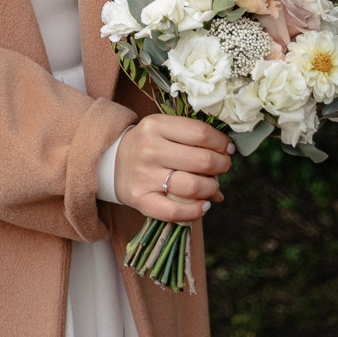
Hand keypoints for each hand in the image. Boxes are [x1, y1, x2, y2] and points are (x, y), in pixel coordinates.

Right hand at [113, 113, 233, 219]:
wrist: (110, 162)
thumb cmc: (147, 144)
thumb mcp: (163, 129)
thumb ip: (192, 139)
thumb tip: (227, 156)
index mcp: (156, 125)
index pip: (200, 133)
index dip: (220, 143)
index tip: (227, 148)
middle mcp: (149, 149)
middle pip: (201, 160)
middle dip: (221, 165)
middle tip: (223, 166)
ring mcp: (144, 176)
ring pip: (192, 186)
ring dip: (212, 188)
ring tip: (213, 185)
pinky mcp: (140, 199)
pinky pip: (175, 211)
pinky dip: (196, 211)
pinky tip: (204, 205)